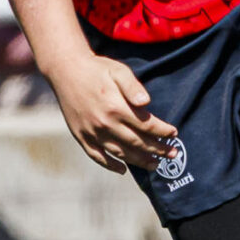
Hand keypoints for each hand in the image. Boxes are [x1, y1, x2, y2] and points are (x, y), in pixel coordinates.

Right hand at [48, 54, 178, 172]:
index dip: (162, 131)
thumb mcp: (118, 71)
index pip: (146, 125)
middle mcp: (104, 124)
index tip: (174, 134)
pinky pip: (97, 156)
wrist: (66, 70)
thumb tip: (146, 103)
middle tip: (173, 154)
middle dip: (158, 150)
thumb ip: (133, 87)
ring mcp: (91, 132)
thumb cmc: (96, 69)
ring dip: (139, 161)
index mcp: (116, 108)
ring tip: (155, 165)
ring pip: (120, 153)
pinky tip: (123, 169)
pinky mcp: (81, 136)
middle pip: (137, 143)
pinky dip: (110, 165)